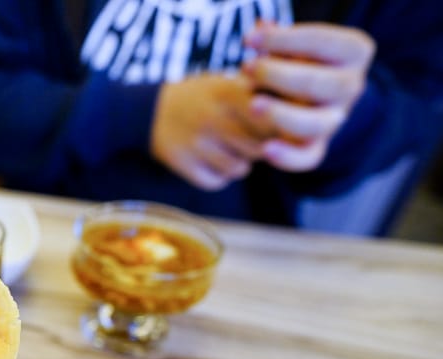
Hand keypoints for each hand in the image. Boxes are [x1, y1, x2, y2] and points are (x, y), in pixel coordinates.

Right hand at [151, 73, 269, 189]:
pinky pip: (216, 182)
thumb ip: (261, 95)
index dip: (280, 130)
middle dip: (259, 147)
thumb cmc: (200, 98)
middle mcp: (212, 117)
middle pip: (259, 148)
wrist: (148, 111)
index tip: (280, 132)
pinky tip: (210, 160)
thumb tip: (302, 115)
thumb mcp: (226, 84)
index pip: (272, 120)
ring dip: (239, 163)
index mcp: (228, 92)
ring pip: (240, 169)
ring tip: (226, 148)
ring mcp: (196, 143)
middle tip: (248, 138)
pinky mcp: (183, 164)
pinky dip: (218, 176)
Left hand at [243, 22, 375, 171]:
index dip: (284, 40)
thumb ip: (275, 38)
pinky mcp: (317, 146)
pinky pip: (309, 158)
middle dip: (280, 76)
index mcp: (353, 52)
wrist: (304, 95)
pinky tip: (266, 149)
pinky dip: (289, 157)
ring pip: (317, 124)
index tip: (249, 40)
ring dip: (283, 115)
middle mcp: (351, 86)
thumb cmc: (297, 59)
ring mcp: (336, 119)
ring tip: (253, 104)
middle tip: (248, 68)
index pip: (324, 43)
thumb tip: (259, 30)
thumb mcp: (290, 43)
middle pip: (322, 85)